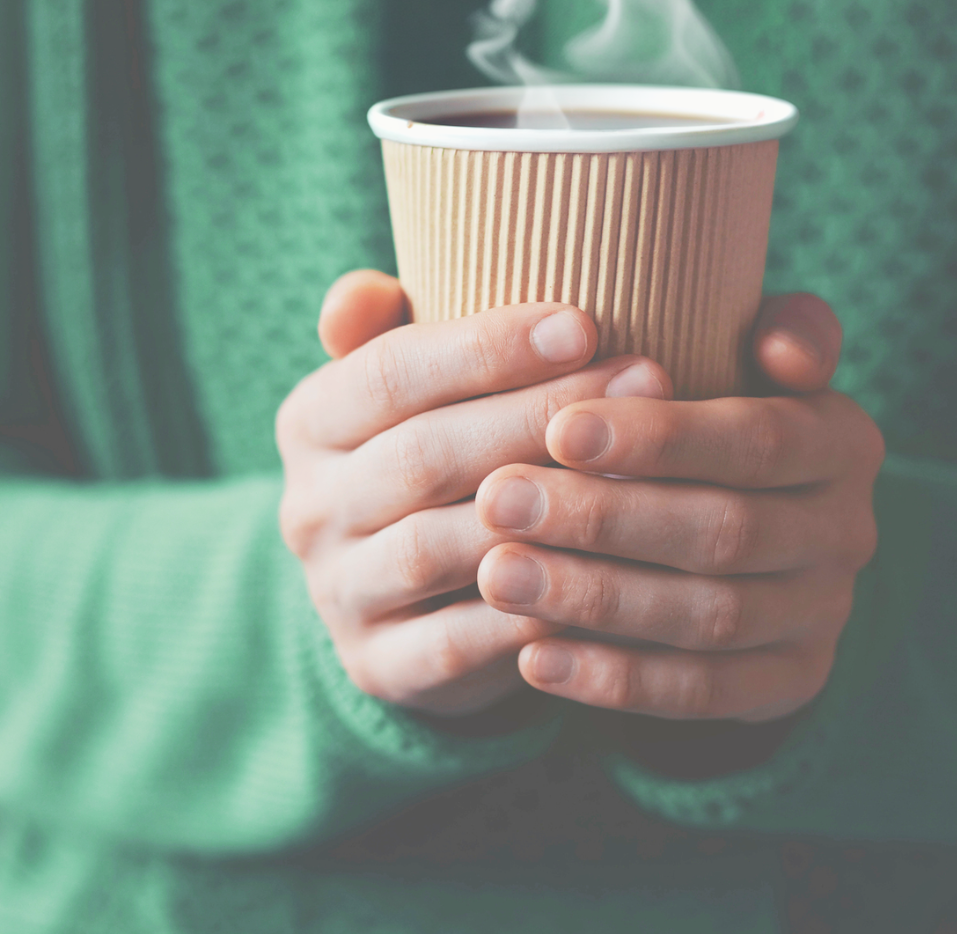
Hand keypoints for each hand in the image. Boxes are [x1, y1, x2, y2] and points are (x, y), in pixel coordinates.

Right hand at [276, 270, 673, 716]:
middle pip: (424, 455)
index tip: (586, 324)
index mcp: (311, 422)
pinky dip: (531, 608)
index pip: (390, 372)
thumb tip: (366, 289)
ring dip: (545, 510)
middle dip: (540, 414)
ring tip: (642, 473)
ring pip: (439, 547)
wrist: (406, 603)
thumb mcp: (413, 390)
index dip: (488, 348)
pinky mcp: (378, 667)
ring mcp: (339, 593)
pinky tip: (612, 574)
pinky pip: (459, 641)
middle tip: (647, 379)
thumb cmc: (439, 459)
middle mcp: (309, 508)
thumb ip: (393, 334)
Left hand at [475, 294, 883, 722]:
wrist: (756, 538)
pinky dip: (613, 680)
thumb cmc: (716, 423)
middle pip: (724, 532)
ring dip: (594, 600)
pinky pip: (700, 694)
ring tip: (496, 574)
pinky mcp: (791, 684)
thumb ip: (773, 329)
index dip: (659, 438)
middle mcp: (848, 532)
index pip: (757, 440)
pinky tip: (531, 659)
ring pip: (707, 618)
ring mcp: (825, 616)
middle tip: (497, 500)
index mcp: (845, 441)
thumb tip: (777, 347)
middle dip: (602, 518)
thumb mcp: (747, 362)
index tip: (559, 429)